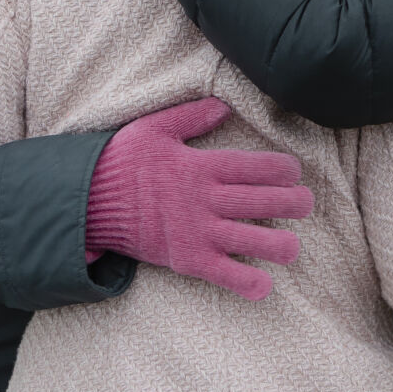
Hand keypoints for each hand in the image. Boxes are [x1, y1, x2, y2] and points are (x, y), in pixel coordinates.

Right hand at [85, 98, 314, 299]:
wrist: (86, 201)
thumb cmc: (120, 162)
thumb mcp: (154, 128)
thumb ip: (191, 117)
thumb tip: (223, 106)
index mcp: (201, 166)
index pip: (255, 166)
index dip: (283, 169)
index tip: (294, 171)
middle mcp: (206, 199)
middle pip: (264, 202)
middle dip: (294, 203)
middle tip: (306, 204)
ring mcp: (198, 231)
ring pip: (253, 240)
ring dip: (281, 245)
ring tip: (293, 247)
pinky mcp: (187, 259)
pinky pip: (224, 274)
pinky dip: (247, 283)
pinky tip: (264, 285)